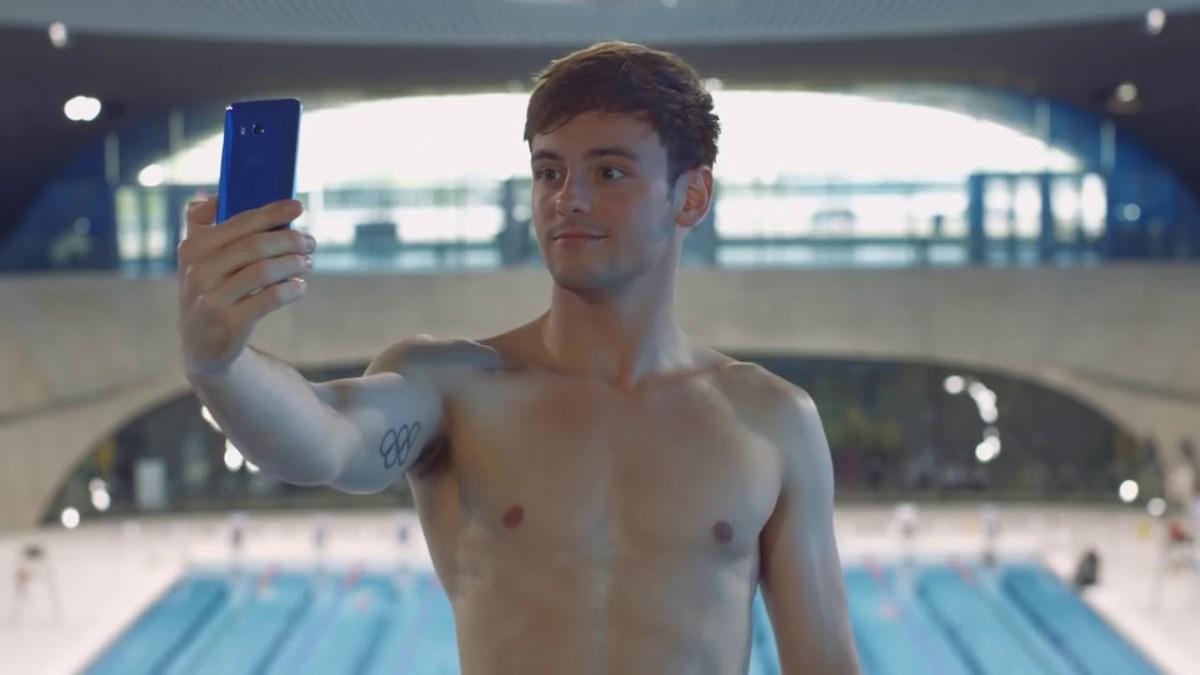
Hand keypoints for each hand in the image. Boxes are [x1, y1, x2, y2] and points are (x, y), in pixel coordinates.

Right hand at [177, 196, 314, 377]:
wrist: (201, 347)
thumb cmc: (210, 292)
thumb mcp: (196, 260)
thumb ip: (200, 225)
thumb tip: (215, 196)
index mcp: (192, 249)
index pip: (239, 222)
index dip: (271, 212)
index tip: (297, 207)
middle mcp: (197, 272)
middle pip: (255, 245)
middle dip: (290, 240)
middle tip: (310, 242)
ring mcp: (211, 299)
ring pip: (264, 271)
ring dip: (293, 263)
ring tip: (307, 262)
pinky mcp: (229, 324)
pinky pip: (269, 298)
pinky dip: (291, 289)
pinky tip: (300, 286)